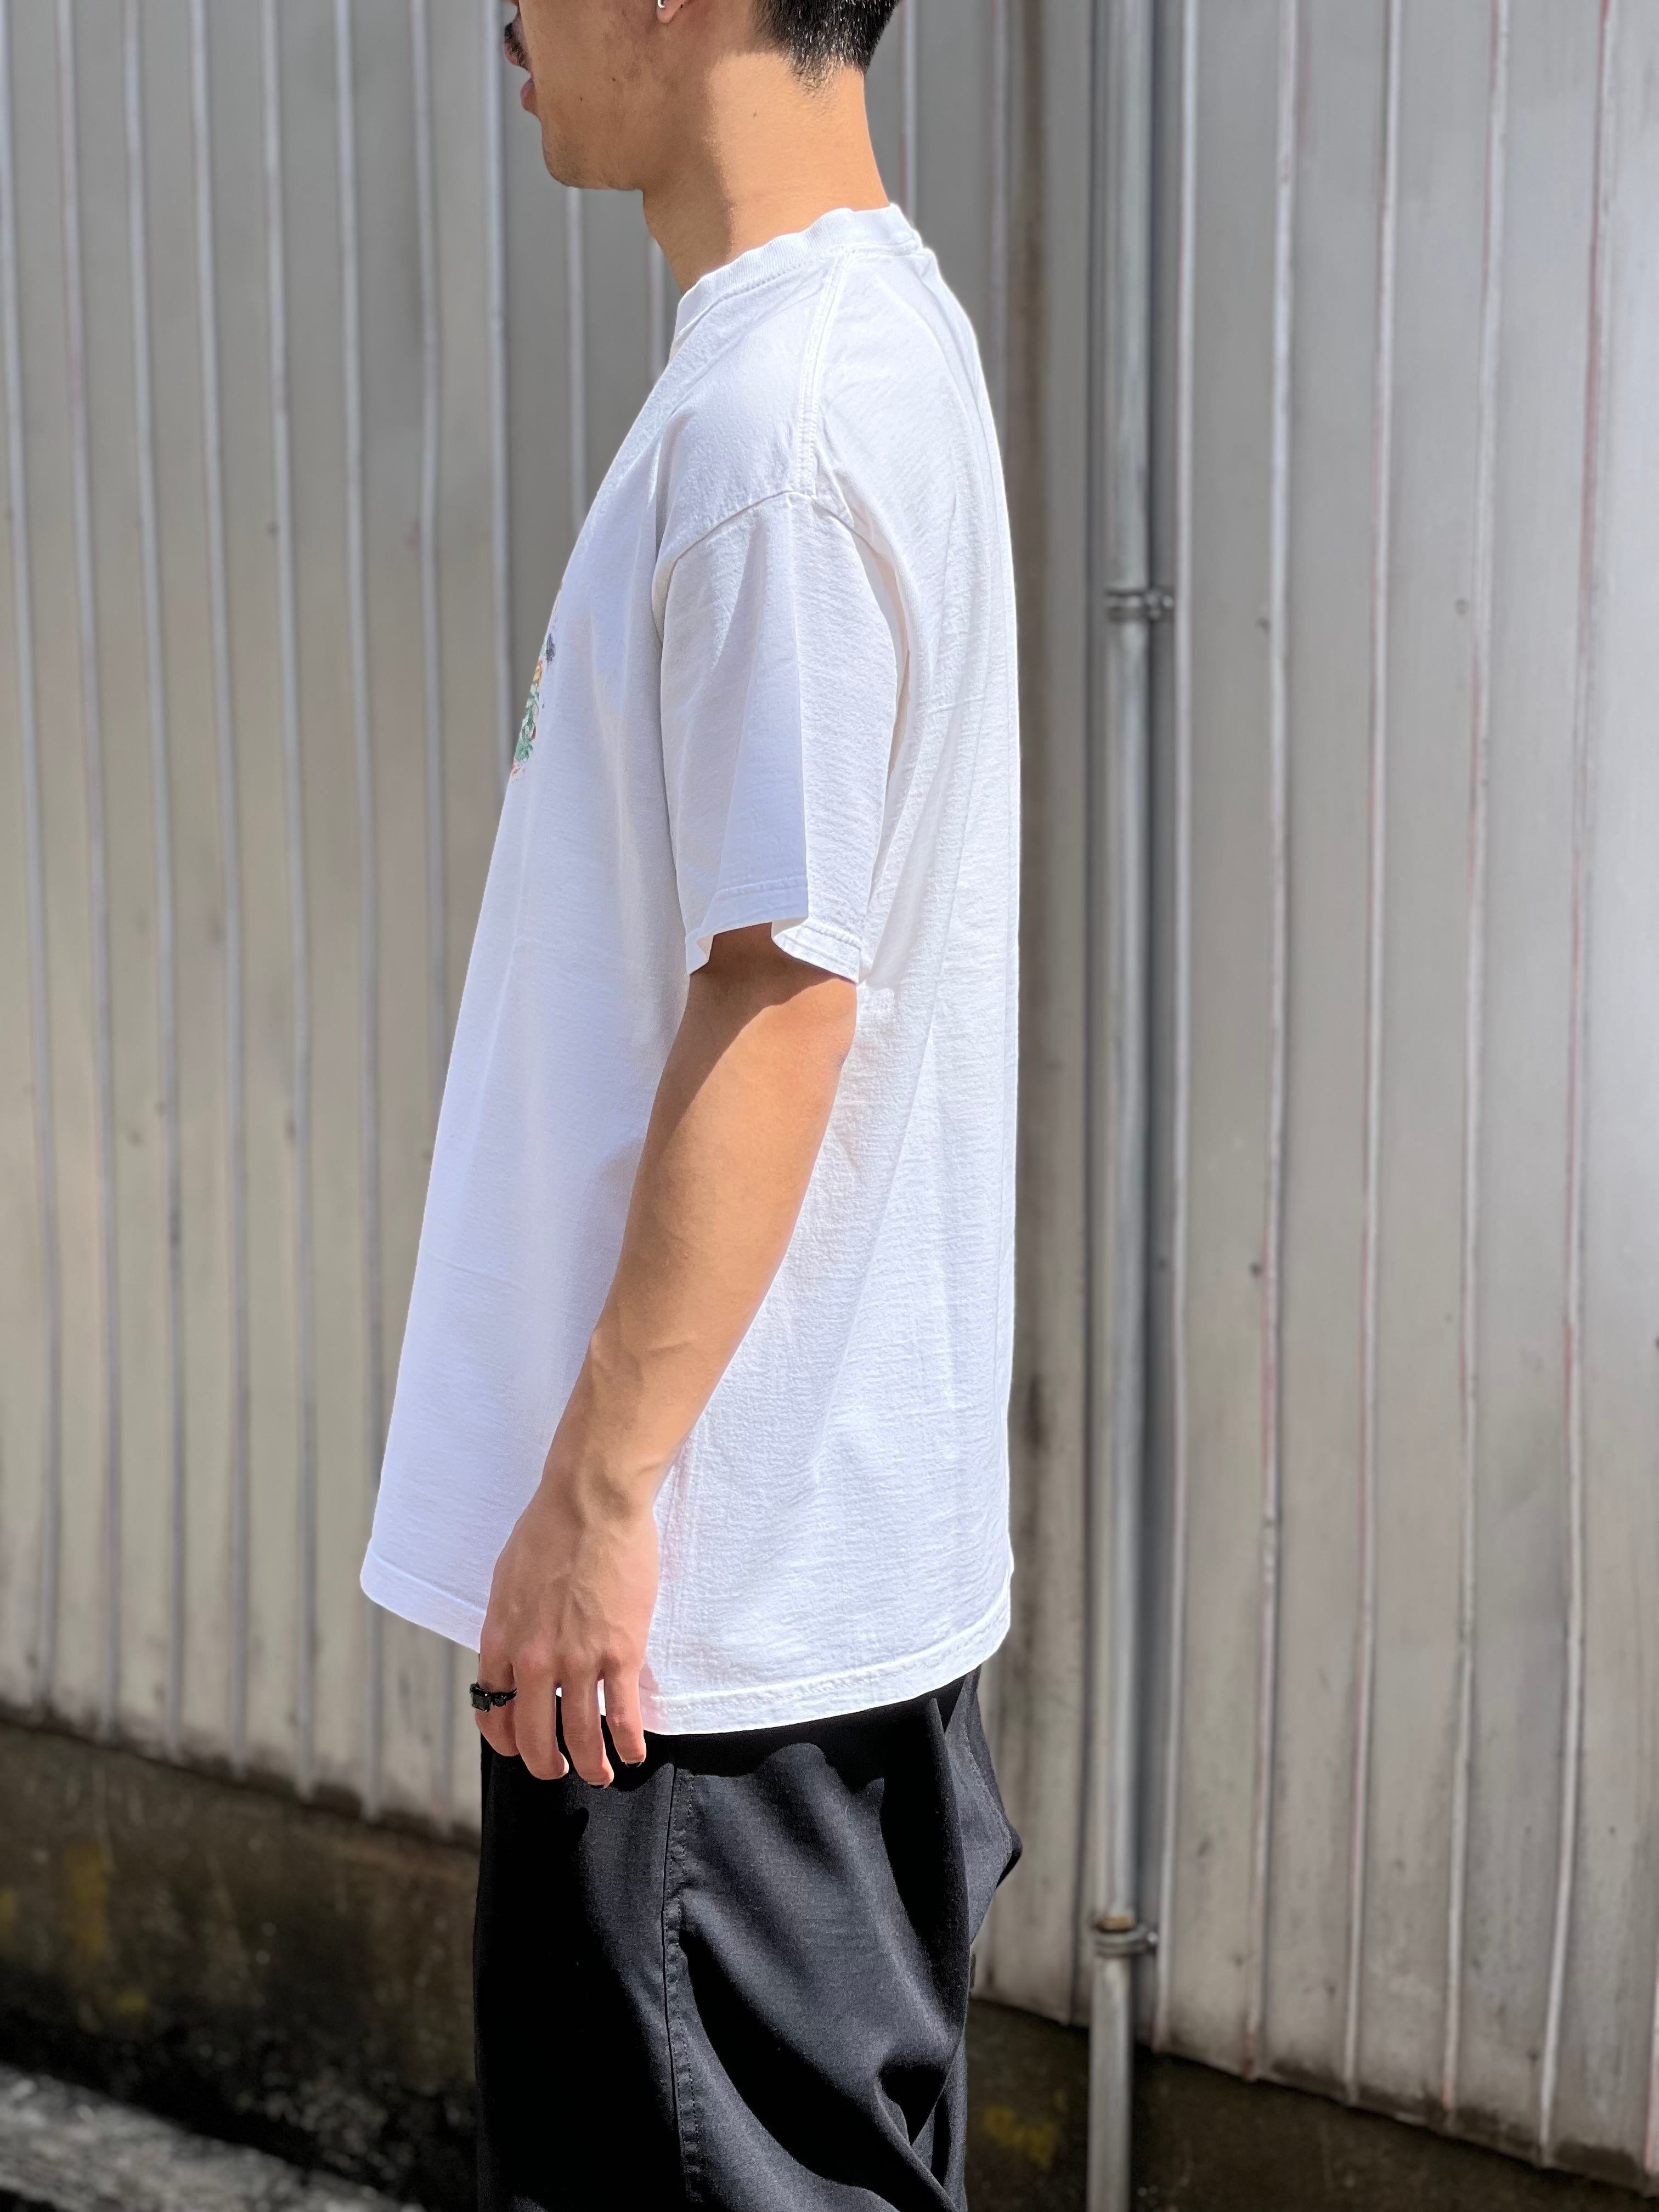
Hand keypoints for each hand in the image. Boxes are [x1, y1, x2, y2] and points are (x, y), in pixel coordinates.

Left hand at [474, 1452, 658, 1784]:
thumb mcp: (506, 1581)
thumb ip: (508, 1624)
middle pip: (535, 1738)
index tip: (521, 1748)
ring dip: (592, 1764)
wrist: (590, 1502)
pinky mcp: (620, 1652)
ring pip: (581, 1736)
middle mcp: (532, 1661)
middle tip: (561, 1769)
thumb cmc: (549, 1529)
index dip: (508, 1741)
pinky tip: (633, 1753)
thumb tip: (514, 1653)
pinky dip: (628, 1743)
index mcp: (500, 1641)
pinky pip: (623, 1716)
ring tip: (601, 1773)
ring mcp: (577, 1660)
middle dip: (548, 1765)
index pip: (493, 1714)